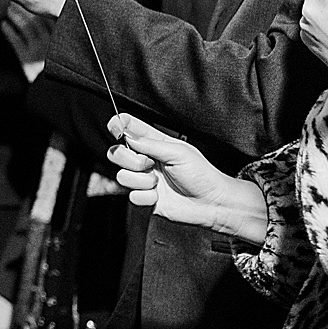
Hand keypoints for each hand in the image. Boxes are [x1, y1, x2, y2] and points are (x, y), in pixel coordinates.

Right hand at [106, 112, 259, 238]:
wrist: (211, 204)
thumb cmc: (203, 175)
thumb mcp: (179, 152)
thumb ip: (150, 144)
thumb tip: (128, 136)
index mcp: (154, 143)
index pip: (128, 127)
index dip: (118, 125)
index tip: (116, 128)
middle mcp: (145, 160)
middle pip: (116, 153)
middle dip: (130, 159)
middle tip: (149, 164)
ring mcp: (143, 179)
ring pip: (122, 176)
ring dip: (142, 181)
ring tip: (158, 183)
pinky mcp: (144, 197)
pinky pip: (131, 196)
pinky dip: (146, 197)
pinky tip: (159, 195)